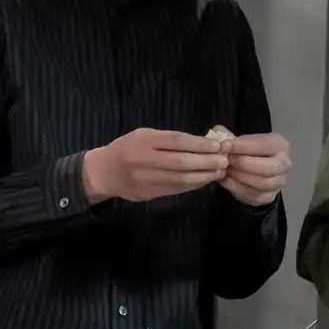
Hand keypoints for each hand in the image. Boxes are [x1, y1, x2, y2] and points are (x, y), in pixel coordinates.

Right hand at [81, 128, 227, 203]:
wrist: (104, 173)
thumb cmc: (127, 148)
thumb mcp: (144, 135)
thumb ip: (168, 139)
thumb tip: (202, 144)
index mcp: (144, 141)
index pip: (177, 141)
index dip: (200, 144)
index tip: (218, 145)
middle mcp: (145, 160)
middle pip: (182, 162)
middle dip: (207, 162)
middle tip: (225, 160)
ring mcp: (147, 179)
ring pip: (181, 179)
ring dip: (204, 176)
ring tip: (220, 171)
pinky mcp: (150, 194)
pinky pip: (176, 189)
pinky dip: (193, 185)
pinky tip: (205, 180)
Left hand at [221, 133, 290, 206]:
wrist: (258, 167)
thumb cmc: (250, 150)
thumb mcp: (245, 140)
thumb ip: (234, 140)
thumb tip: (220, 141)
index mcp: (280, 145)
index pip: (264, 145)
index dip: (243, 146)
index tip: (224, 146)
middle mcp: (284, 164)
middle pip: (267, 168)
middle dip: (243, 164)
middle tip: (227, 160)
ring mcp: (279, 182)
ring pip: (261, 184)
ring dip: (240, 177)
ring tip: (226, 170)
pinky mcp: (270, 196)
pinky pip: (254, 196)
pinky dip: (237, 189)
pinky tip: (227, 181)